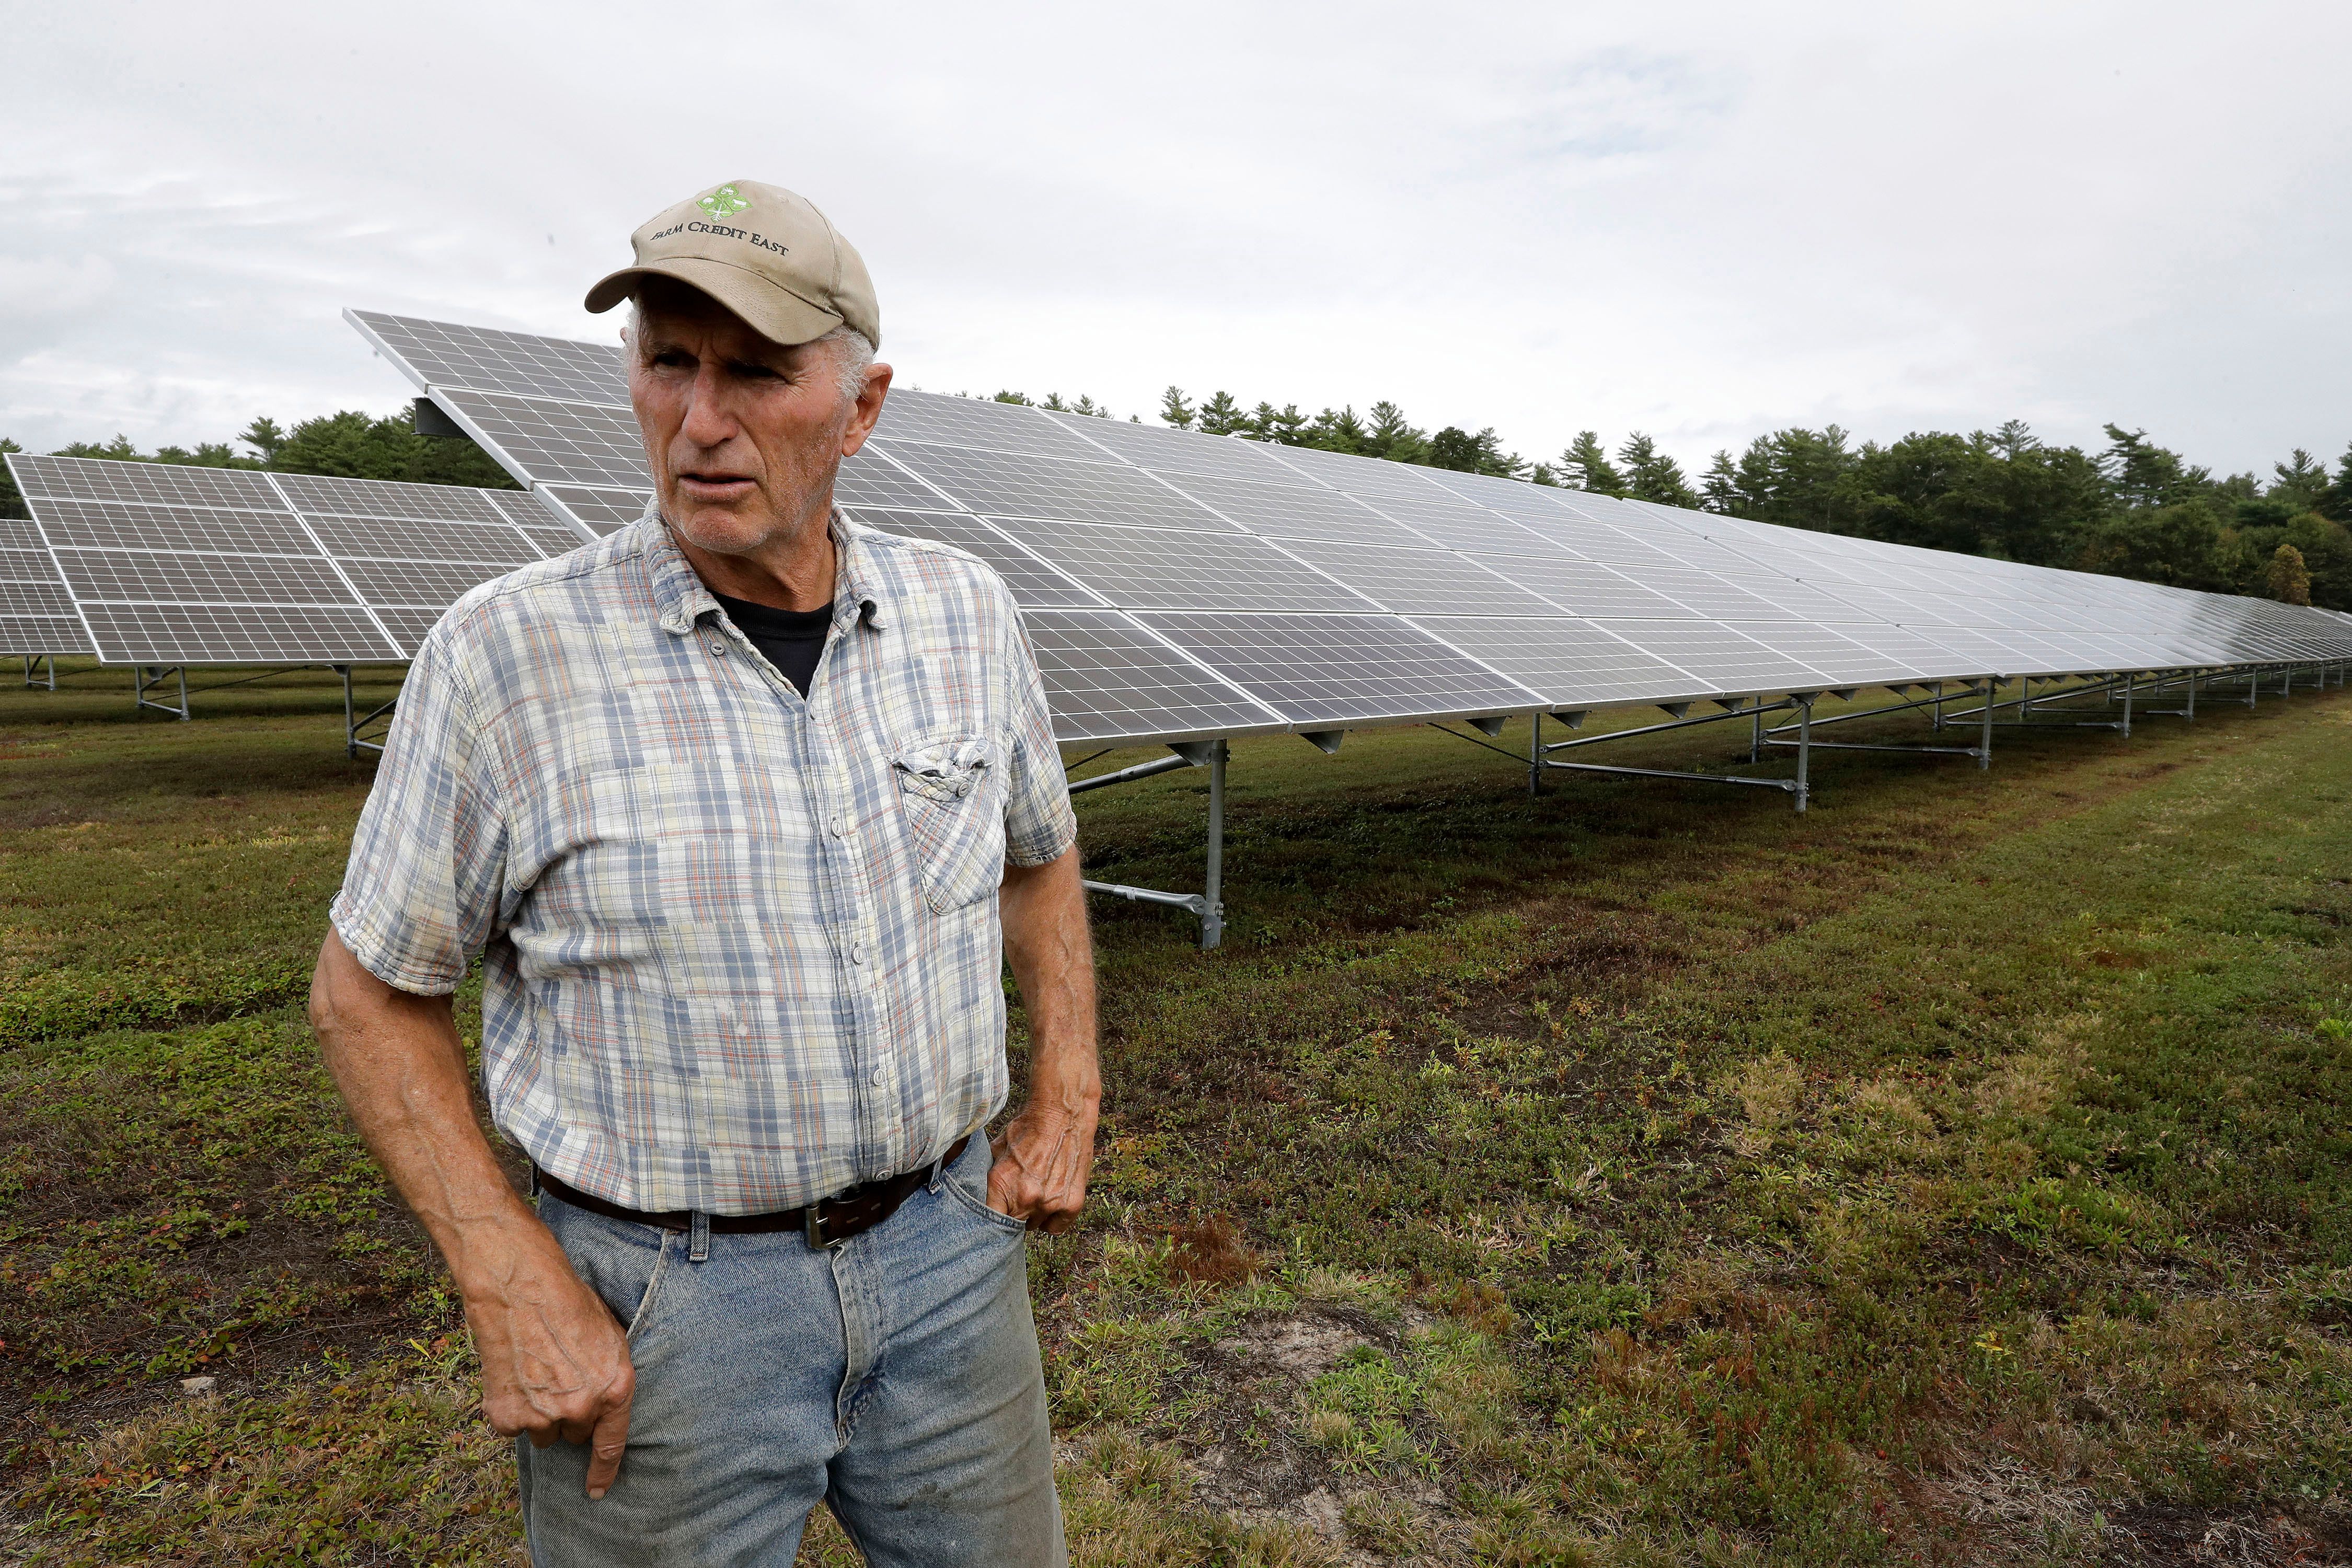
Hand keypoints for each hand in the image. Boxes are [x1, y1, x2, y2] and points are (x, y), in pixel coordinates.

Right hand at [460, 1219, 636, 1499]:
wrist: (519, 1287)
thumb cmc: (568, 1303)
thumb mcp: (609, 1336)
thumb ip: (607, 1377)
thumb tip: (602, 1403)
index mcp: (615, 1389)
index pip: (612, 1445)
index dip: (604, 1471)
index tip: (596, 1491)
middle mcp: (581, 1409)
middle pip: (574, 1433)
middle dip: (567, 1413)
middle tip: (556, 1377)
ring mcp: (543, 1415)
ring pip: (541, 1431)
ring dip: (538, 1411)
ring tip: (533, 1370)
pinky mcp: (508, 1416)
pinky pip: (511, 1425)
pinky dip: (510, 1406)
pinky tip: (512, 1373)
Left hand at [987, 1095, 1098, 1233]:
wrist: (1062, 1114)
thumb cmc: (1028, 1128)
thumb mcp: (997, 1148)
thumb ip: (987, 1173)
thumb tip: (974, 1188)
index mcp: (1001, 1184)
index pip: (988, 1222)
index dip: (990, 1221)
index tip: (994, 1215)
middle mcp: (1025, 1197)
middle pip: (1012, 1225)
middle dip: (1013, 1214)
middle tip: (1018, 1198)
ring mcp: (1050, 1203)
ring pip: (1034, 1226)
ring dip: (1033, 1215)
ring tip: (1037, 1193)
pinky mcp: (1072, 1204)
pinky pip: (1056, 1228)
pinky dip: (1053, 1219)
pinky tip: (1051, 1202)